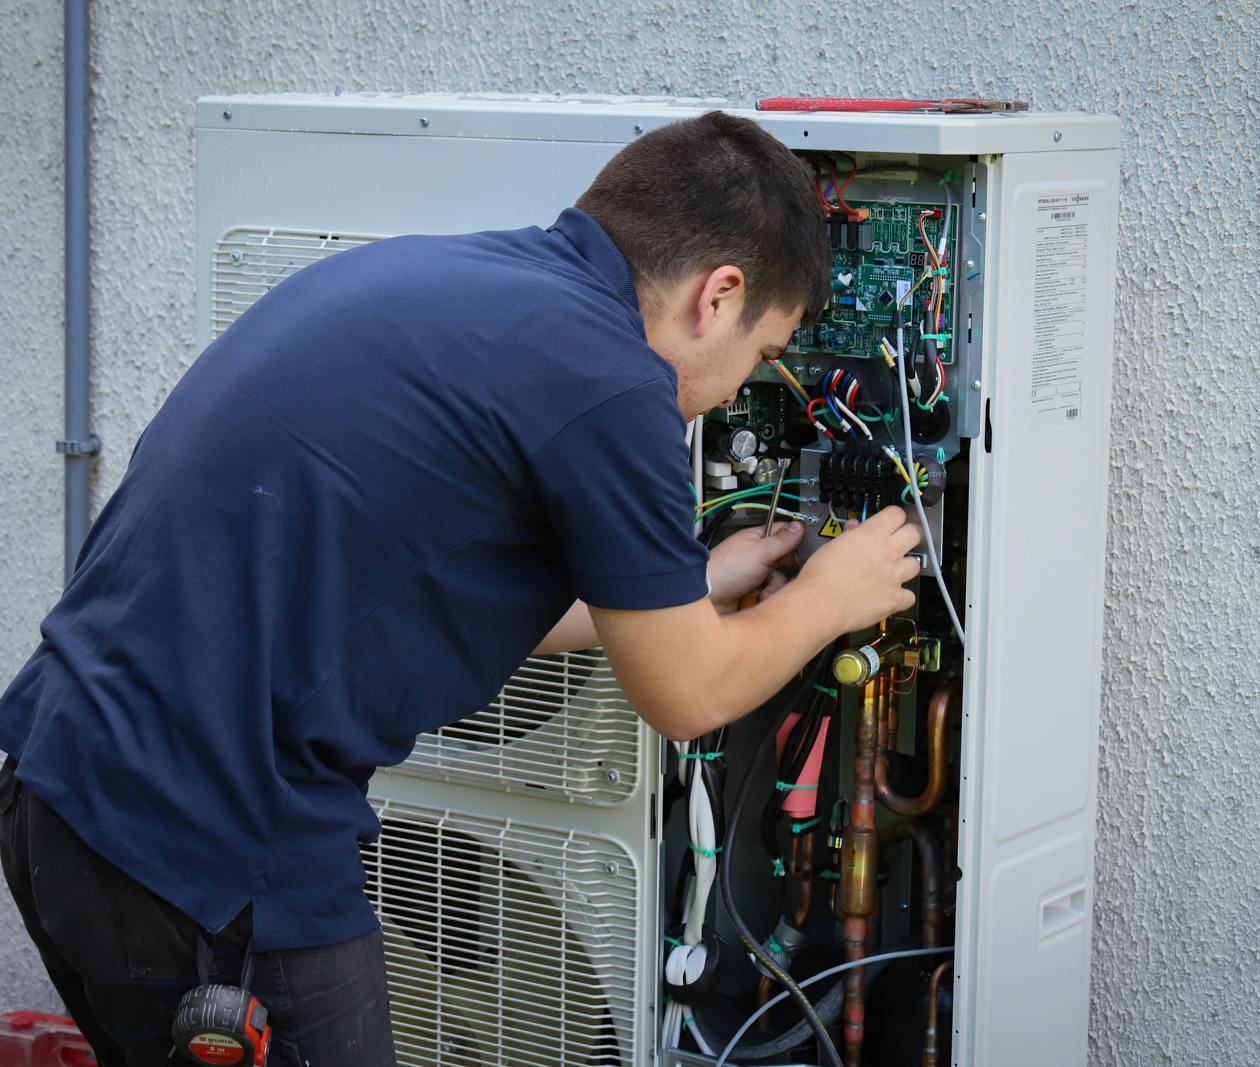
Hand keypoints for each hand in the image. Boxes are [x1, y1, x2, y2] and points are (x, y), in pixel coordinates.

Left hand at [707, 522, 803, 614]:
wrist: (707, 599)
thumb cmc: (724, 569)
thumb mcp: (759, 552)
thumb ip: (782, 540)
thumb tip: (800, 526)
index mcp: (757, 540)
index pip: (784, 534)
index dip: (796, 541)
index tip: (806, 550)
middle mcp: (757, 557)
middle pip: (785, 562)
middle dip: (782, 570)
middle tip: (776, 573)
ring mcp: (755, 577)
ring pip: (779, 582)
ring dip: (772, 588)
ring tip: (760, 591)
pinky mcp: (754, 594)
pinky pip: (771, 596)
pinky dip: (765, 599)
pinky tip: (755, 599)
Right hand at [797, 506, 920, 632]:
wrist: (821, 602)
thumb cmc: (821, 574)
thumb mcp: (832, 545)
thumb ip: (849, 535)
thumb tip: (855, 529)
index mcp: (872, 533)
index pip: (897, 514)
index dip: (894, 517)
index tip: (891, 522)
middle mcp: (888, 551)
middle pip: (915, 534)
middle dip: (909, 536)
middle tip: (900, 542)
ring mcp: (895, 575)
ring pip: (916, 564)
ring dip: (907, 566)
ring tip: (894, 571)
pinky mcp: (895, 598)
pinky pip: (910, 596)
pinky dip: (902, 597)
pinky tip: (891, 596)